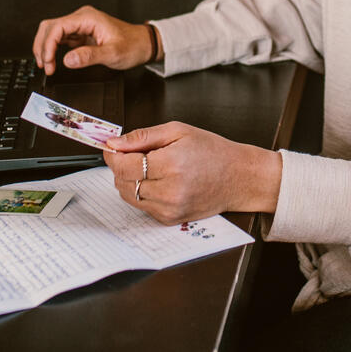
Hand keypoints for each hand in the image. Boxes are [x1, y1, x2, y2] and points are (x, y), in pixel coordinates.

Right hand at [32, 5, 155, 74]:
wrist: (143, 44)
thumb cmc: (132, 45)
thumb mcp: (113, 54)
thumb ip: (89, 56)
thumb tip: (68, 60)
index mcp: (88, 18)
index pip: (58, 27)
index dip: (48, 45)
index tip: (48, 61)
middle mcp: (81, 18)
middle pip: (50, 27)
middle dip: (42, 46)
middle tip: (45, 65)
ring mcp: (80, 25)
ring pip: (52, 32)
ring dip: (45, 48)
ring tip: (47, 65)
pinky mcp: (80, 34)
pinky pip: (60, 38)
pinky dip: (53, 49)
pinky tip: (53, 61)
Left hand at [103, 122, 281, 224]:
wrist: (238, 177)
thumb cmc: (212, 151)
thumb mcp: (178, 131)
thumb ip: (143, 137)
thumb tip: (114, 143)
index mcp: (171, 164)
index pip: (124, 164)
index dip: (113, 154)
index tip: (112, 147)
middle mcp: (169, 191)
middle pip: (122, 181)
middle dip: (120, 166)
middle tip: (133, 154)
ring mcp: (169, 209)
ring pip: (128, 196)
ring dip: (129, 180)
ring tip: (148, 167)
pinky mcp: (169, 220)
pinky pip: (141, 206)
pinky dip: (141, 193)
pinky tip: (158, 181)